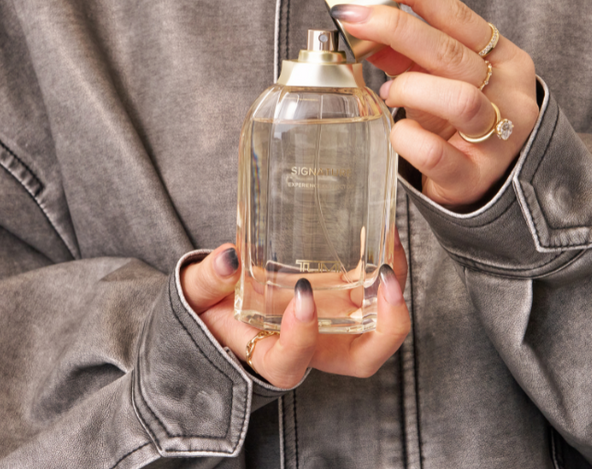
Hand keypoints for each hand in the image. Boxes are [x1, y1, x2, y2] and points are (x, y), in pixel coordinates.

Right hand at [180, 234, 409, 388]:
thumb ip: (207, 280)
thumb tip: (228, 259)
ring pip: (379, 322)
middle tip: (386, 281)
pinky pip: (374, 289)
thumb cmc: (210, 305)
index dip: (302, 338)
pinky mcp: (343, 298)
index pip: (292, 363)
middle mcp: (314, 347)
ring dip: (393, 289)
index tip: (301, 295)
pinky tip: (383, 229)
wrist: (222, 296)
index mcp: (272, 356)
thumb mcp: (197, 293)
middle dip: (387, 325)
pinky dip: (385, 262)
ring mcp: (334, 324)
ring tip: (390, 241)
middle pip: (363, 357)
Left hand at [331, 0, 538, 209]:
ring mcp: (499, 137)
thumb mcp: (440, 81)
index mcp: (505, 59)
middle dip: (395, 29)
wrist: (493, 186)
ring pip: (456, 99)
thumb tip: (365, 29)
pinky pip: (434, 151)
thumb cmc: (462, 126)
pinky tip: (400, 133)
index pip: (458, 16)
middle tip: (354, 19)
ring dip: (409, 89)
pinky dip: (406, 138)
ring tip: (390, 94)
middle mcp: (510, 94)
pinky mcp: (475, 176)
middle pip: (451, 52)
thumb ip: (408, 56)